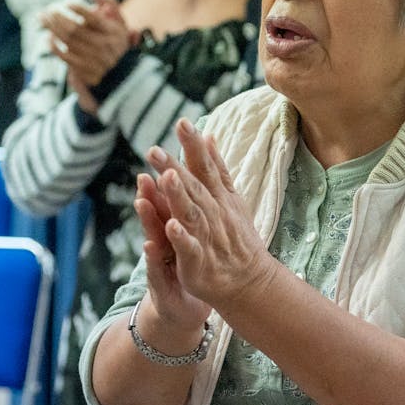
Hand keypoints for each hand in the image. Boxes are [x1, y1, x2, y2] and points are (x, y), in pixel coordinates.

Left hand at [42, 0, 137, 94]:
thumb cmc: (113, 38)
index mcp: (114, 32)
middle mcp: (105, 46)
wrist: (117, 70)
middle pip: (76, 29)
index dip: (79, 9)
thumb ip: (111, 3)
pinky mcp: (84, 70)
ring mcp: (94, 59)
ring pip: (67, 41)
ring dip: (52, 28)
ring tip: (44, 18)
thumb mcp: (119, 21)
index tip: (67, 3)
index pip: (94, 19)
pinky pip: (64, 56)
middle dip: (59, 18)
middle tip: (50, 10)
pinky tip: (48, 36)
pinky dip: (54, 46)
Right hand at [133, 172, 209, 332]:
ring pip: (151, 236)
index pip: (166, 199)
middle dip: (149, 193)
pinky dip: (152, 256)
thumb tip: (183, 173)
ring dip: (148, 219)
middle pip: (155, 213)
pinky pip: (155, 269)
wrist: (182, 307)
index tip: (160, 154)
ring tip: (142, 200)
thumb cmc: (187, 266)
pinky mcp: (160, 284)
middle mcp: (161, 241)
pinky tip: (149, 245)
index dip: (163, 177)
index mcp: (172, 227)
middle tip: (144, 172)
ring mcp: (158, 262)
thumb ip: (181, 207)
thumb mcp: (186, 235)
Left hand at [144, 119, 275, 310]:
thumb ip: (216, 167)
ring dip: (179, 196)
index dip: (193, 146)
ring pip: (191, 213)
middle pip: (193, 187)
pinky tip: (171, 226)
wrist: (250, 281)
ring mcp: (207, 236)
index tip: (182, 123)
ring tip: (166, 178)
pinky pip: (189, 248)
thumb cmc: (235, 237)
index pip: (205, 167)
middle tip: (154, 150)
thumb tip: (209, 135)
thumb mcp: (230, 197)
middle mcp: (214, 213)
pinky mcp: (198, 261)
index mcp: (218, 197)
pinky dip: (181, 237)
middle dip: (174, 167)